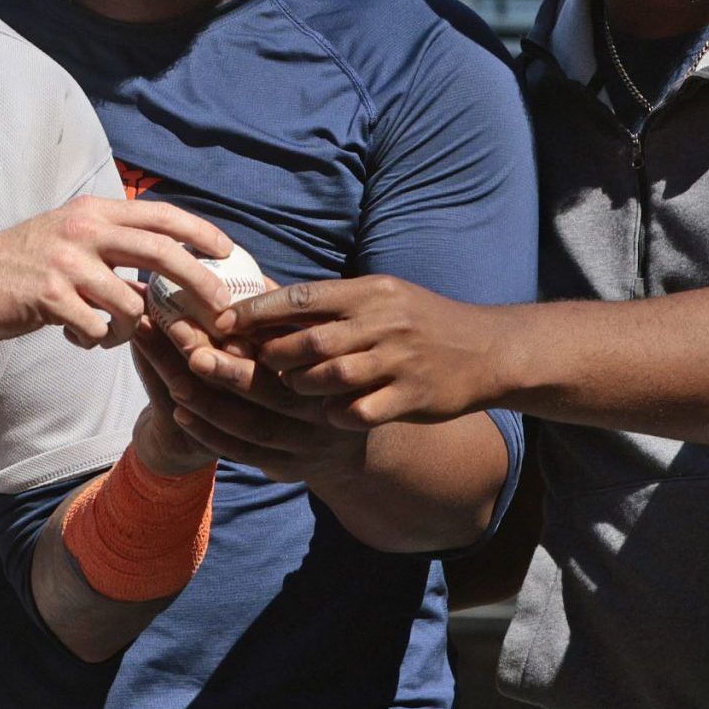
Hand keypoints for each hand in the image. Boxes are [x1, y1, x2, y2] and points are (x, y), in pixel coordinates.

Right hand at [0, 197, 234, 346]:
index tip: (229, 253)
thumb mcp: (69, 240)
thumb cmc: (19, 264)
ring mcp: (66, 263)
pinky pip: (97, 329)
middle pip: (162, 252)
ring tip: (108, 331)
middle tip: (222, 310)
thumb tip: (162, 276)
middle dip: (200, 283)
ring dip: (130, 328)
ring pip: (131, 304)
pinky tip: (74, 334)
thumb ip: (112, 249)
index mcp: (93, 212)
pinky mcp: (49, 296)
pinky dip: (95, 340)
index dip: (200, 232)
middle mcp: (83, 230)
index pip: (161, 215)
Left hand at [133, 318, 365, 483]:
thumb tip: (239, 268)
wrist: (345, 448)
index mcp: (335, 369)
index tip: (220, 318)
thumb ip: (282, 315)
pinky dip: (210, 433)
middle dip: (230, 372)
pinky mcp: (290, 469)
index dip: (259, 333)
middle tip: (191, 351)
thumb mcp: (315, 343)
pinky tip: (179, 410)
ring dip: (211, 403)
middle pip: (275, 391)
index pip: (300, 347)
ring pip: (255, 427)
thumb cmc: (318, 376)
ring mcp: (309, 444)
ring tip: (175, 380)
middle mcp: (326, 409)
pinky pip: (246, 453)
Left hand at [211, 275, 516, 427]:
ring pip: (328, 378)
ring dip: (299, 388)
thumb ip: (331, 303)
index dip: (257, 312)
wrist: (487, 350)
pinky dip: (337, 415)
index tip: (221, 323)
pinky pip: (359, 411)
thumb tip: (267, 301)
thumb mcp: (381, 298)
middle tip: (245, 366)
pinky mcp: (412, 396)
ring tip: (287, 390)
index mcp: (369, 292)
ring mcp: (398, 360)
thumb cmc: (421, 322)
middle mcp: (382, 322)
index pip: (301, 297)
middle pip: (308, 342)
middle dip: (269, 357)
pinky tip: (329, 416)